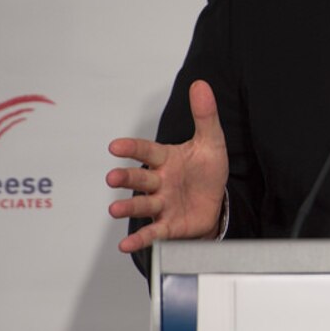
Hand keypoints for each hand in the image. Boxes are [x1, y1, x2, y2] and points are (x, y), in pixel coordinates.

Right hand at [105, 80, 229, 252]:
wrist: (216, 203)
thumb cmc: (206, 171)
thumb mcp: (211, 141)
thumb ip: (205, 115)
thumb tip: (201, 85)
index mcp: (167, 159)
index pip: (147, 151)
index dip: (132, 148)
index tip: (116, 146)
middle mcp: (159, 181)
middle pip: (140, 178)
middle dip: (126, 178)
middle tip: (113, 176)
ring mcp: (162, 204)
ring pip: (142, 205)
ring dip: (128, 207)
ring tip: (115, 209)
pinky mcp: (169, 225)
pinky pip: (153, 232)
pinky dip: (141, 239)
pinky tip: (126, 245)